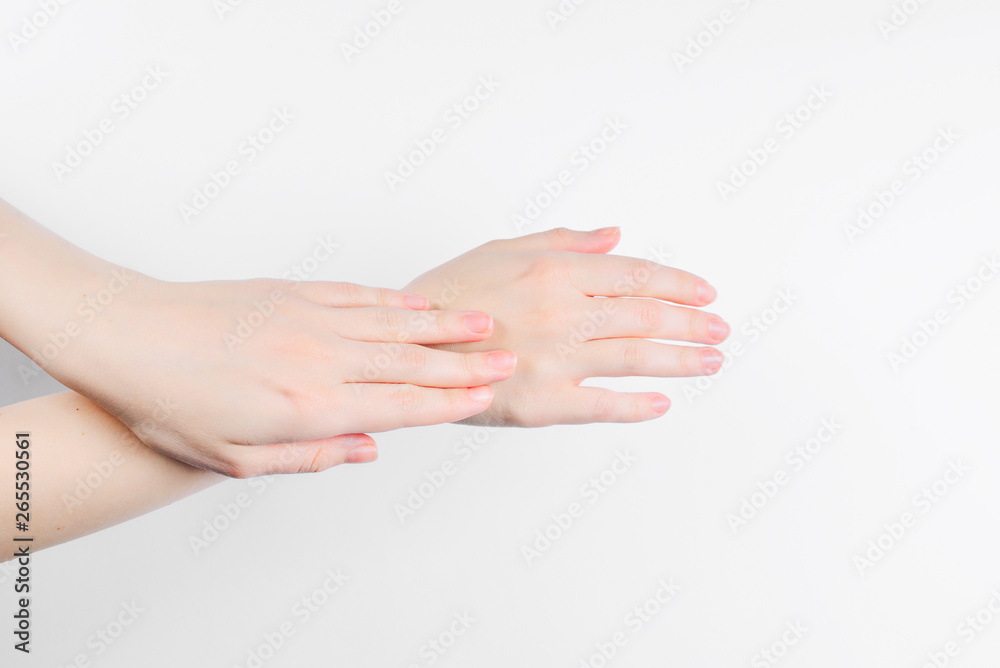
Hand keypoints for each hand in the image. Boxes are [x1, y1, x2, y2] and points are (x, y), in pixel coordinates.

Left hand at [49, 275, 515, 476]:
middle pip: (410, 362)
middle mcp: (320, 357)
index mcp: (308, 405)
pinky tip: (417, 302)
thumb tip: (367, 448)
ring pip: (393, 324)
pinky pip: (359, 295)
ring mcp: (310, 318)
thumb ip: (309, 456)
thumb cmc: (168, 403)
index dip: (448, 402)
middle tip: (508, 358)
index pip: (399, 405)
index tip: (486, 396)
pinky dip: (394, 300)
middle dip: (465, 363)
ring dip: (442, 326)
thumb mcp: (235, 457)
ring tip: (483, 324)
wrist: (126, 335)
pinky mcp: (294, 292)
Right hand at [403, 227, 728, 426]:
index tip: (706, 293)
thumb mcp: (503, 249)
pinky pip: (602, 407)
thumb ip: (565, 242)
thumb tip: (616, 235)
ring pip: (636, 359)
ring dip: (682, 360)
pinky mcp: (542, 404)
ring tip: (711, 361)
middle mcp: (562, 314)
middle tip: (722, 329)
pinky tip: (663, 403)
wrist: (407, 344)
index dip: (678, 284)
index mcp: (555, 272)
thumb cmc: (451, 293)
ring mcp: (555, 361)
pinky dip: (638, 407)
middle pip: (646, 316)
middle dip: (692, 323)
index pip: (636, 275)